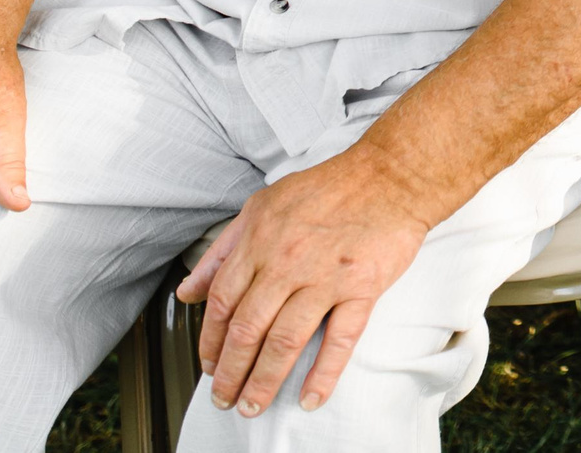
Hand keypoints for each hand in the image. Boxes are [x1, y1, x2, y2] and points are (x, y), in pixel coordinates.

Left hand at [176, 152, 428, 415]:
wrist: (391, 175)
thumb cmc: (329, 188)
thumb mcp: (262, 206)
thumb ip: (222, 251)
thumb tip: (189, 291)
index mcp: (259, 240)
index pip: (222, 303)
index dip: (210, 342)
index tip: (209, 365)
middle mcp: (286, 261)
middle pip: (247, 330)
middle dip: (231, 373)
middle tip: (225, 398)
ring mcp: (325, 276)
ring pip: (285, 341)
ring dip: (264, 381)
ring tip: (254, 405)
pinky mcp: (361, 286)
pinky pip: (339, 339)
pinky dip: (323, 374)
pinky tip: (311, 397)